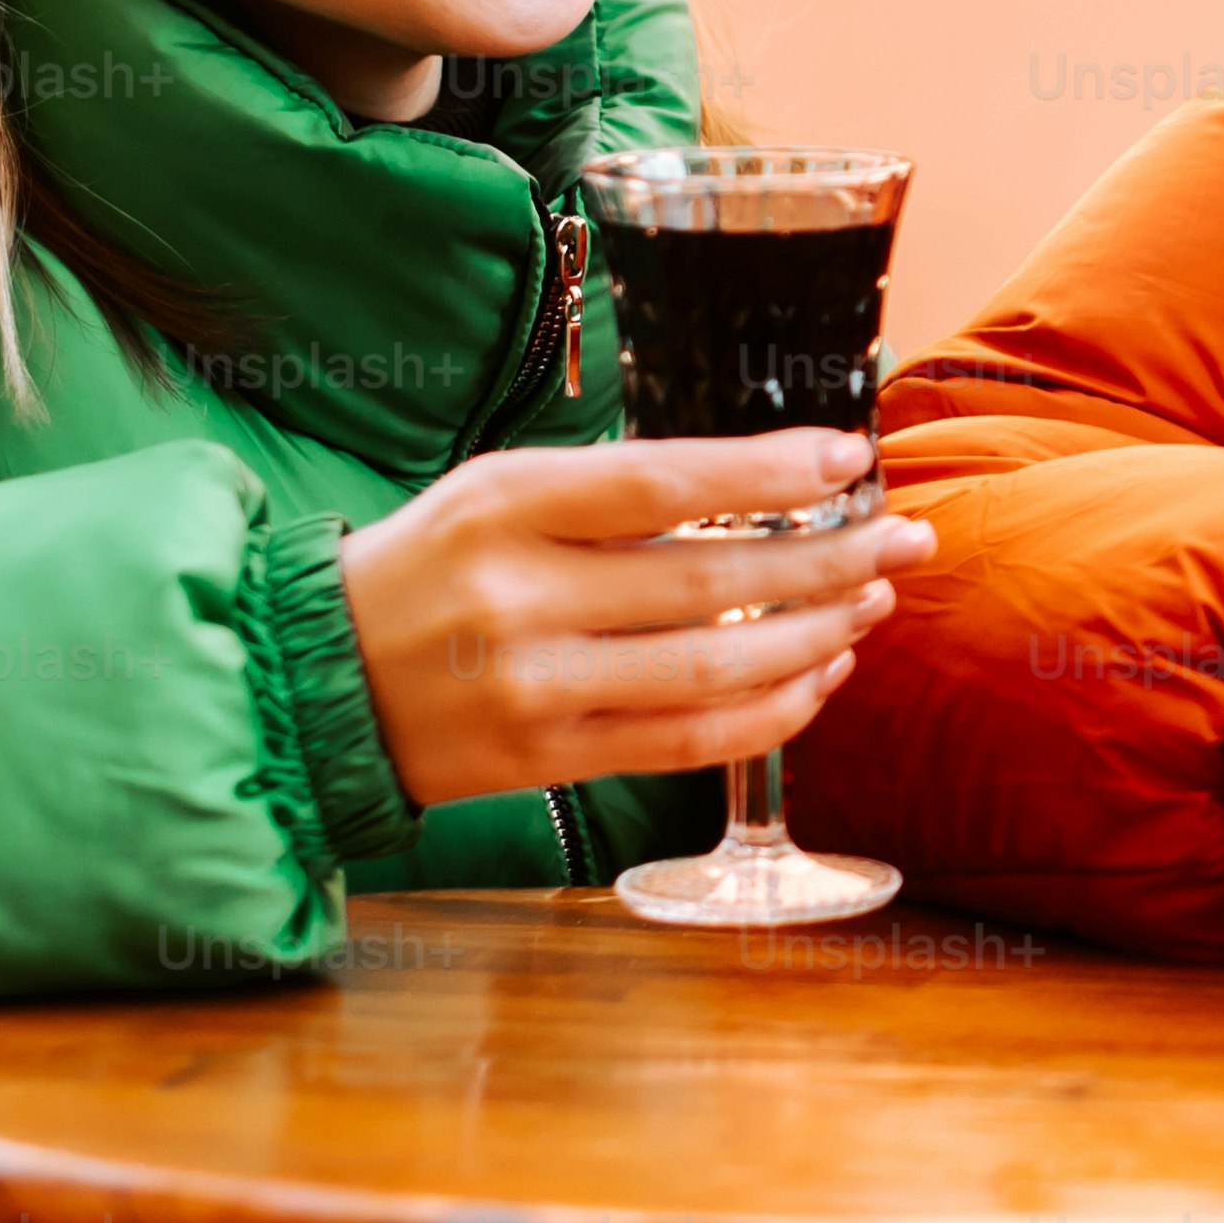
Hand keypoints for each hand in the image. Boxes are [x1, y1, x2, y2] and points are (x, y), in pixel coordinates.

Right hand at [338, 428, 929, 808]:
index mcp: (505, 505)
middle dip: (830, 558)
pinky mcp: (549, 761)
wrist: (318, 680)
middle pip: (712, 581)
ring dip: (817, 635)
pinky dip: (771, 711)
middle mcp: (520, 599)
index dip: (770, 473)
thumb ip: (614, 488)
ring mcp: (536, 690)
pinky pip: (688, 743)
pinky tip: (822, 674)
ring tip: (874, 598)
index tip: (852, 460)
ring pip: (715, 670)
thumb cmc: (428, 565)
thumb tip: (764, 479)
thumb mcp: (496, 490)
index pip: (664, 483)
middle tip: (905, 536)